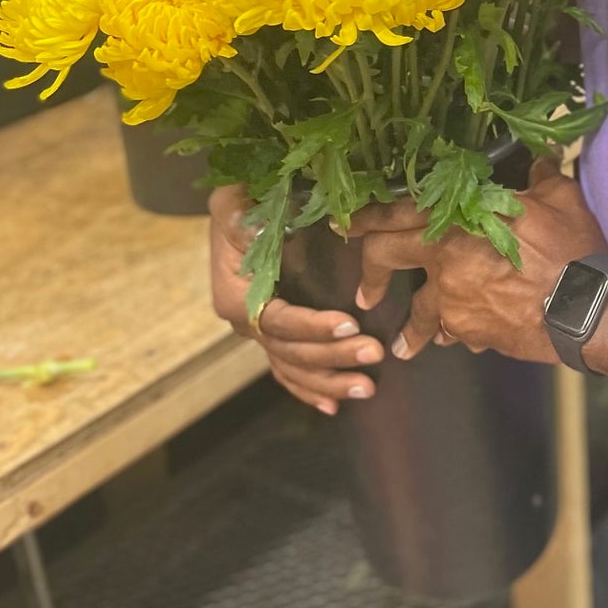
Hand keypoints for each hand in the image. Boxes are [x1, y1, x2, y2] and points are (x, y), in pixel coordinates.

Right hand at [207, 184, 385, 414]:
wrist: (237, 207)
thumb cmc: (241, 201)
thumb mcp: (234, 202)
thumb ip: (241, 218)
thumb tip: (257, 231)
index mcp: (237, 296)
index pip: (278, 321)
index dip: (313, 327)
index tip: (351, 324)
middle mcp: (245, 322)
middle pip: (291, 351)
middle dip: (333, 356)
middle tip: (373, 354)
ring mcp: (259, 333)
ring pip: (293, 368)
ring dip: (329, 381)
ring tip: (367, 388)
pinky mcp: (272, 335)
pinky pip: (288, 370)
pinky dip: (309, 389)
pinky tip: (334, 406)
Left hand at [348, 160, 607, 364]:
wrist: (586, 307)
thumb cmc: (571, 247)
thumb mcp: (558, 198)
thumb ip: (540, 176)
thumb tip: (541, 155)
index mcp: (456, 217)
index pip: (395, 211)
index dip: (366, 216)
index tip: (344, 224)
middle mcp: (444, 259)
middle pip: (385, 259)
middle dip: (370, 275)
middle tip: (365, 294)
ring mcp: (454, 300)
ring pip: (419, 316)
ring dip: (412, 331)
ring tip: (405, 345)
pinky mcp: (472, 332)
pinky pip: (455, 333)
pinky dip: (457, 334)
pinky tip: (463, 338)